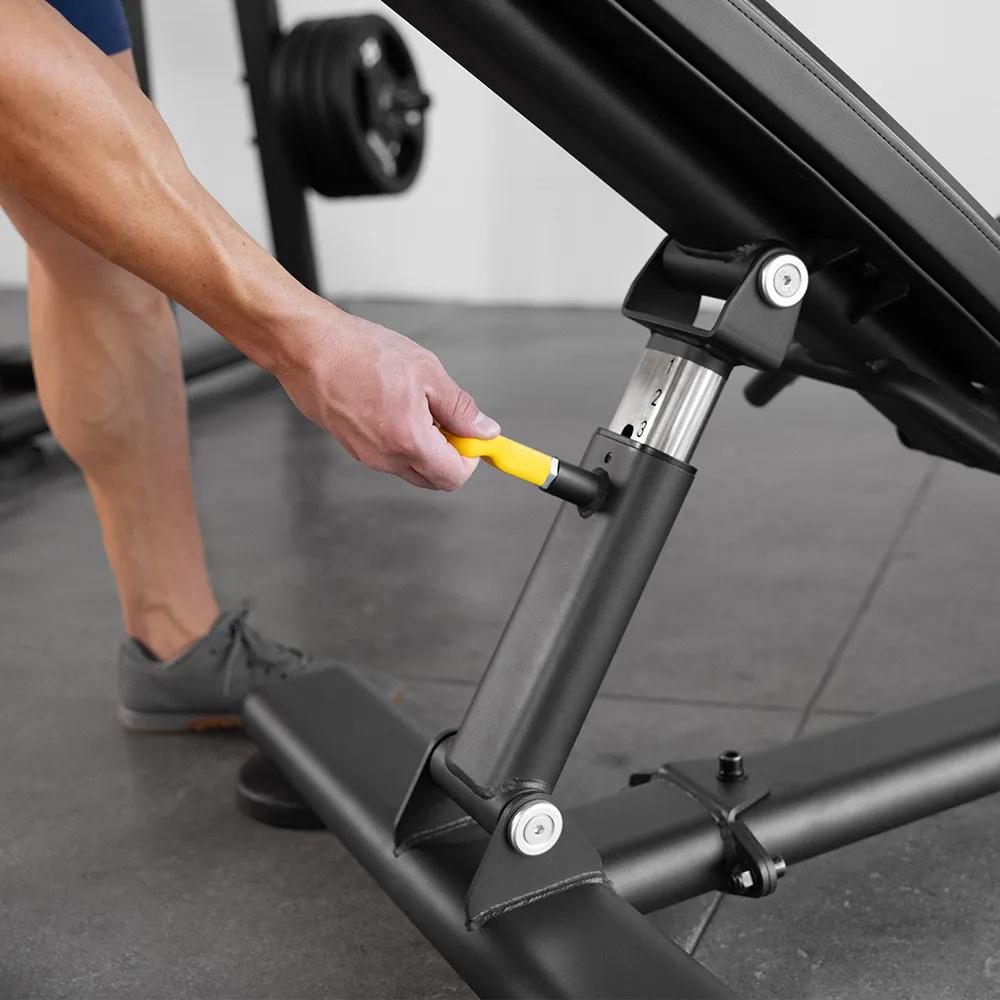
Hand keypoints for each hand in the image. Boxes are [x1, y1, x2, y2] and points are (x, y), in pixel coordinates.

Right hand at [276, 306, 500, 489]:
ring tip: (414, 403)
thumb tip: (485, 432)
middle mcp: (386, 458)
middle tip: (446, 417)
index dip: (470, 458)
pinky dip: (402, 439)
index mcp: (409, 441)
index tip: (472, 435)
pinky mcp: (352, 447)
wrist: (308, 348)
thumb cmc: (362, 353)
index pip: (453, 477)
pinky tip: (392, 403)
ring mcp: (367, 456)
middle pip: (433, 479)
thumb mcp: (426, 372)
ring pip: (411, 466)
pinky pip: (389, 455)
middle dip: (449, 455)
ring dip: (424, 445)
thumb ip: (459, 409)